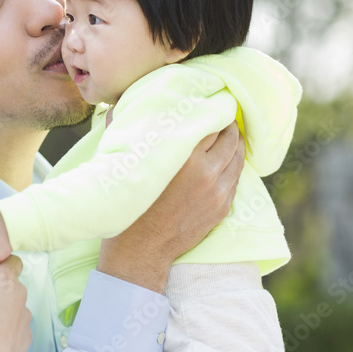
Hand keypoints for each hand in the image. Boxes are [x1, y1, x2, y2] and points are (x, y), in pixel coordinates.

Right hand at [97, 122, 244, 292]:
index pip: (209, 119)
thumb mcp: (121, 163)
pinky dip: (233, 163)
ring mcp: (217, 190)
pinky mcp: (223, 206)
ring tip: (228, 132)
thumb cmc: (126, 204)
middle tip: (221, 113)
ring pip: (237, 155)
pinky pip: (237, 177)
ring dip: (234, 142)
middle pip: (229, 135)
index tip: (209, 101)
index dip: (211, 107)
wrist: (141, 250)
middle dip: (226, 122)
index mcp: (182, 155)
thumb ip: (120, 128)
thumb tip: (115, 105)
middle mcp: (205, 170)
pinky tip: (226, 158)